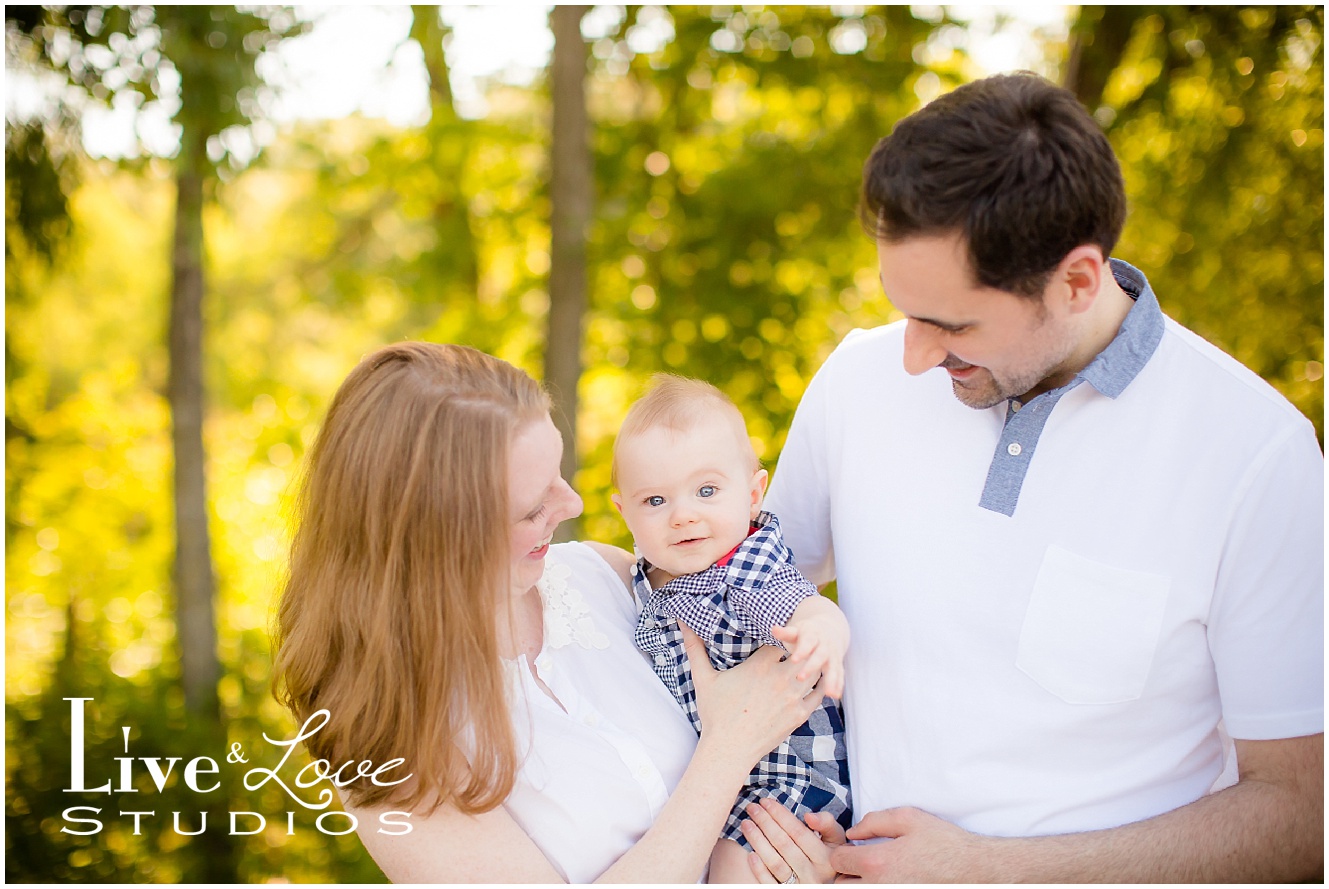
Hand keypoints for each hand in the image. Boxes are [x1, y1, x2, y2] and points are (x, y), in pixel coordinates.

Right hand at [680, 623, 823, 768]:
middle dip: (802, 647)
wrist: (729, 749)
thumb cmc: (715, 714)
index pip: (782, 638)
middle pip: (803, 651)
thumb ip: (695, 648)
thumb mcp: (704, 679)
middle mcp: (780, 678)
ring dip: (813, 664)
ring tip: (812, 659)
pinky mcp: (800, 715)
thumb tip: (682, 623)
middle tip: (801, 644)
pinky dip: (819, 686)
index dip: (784, 633)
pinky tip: (817, 681)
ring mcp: (793, 697)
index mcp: (760, 666)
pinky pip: (818, 694)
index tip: (782, 632)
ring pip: (814, 671)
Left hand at [742, 797, 845, 883]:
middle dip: (765, 822)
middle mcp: (814, 874)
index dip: (781, 815)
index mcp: (826, 858)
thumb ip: (827, 824)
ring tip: (746, 824)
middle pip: (784, 845)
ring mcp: (800, 886)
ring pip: (775, 863)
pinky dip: (759, 869)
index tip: (766, 801)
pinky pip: (770, 883)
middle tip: (752, 808)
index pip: (799, 832)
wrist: (828, 884)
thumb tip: (809, 816)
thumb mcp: (836, 840)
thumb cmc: (829, 856)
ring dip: (758, 841)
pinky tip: (750, 853)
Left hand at [771, 598, 847, 698]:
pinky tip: (835, 695)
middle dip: (812, 667)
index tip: (794, 659)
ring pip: (833, 667)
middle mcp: (825, 645)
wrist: (830, 630)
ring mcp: (833, 655)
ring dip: (831, 680)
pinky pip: (839, 675)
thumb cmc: (807, 633)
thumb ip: (785, 633)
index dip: (801, 651)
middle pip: (820, 655)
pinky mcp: (838, 665)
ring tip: (828, 693)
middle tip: (800, 678)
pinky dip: (838, 684)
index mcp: (813, 635)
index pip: (807, 642)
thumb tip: (774, 629)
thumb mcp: (796, 631)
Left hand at [830, 807, 997, 882]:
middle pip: (840, 886)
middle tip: (859, 867)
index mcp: (877, 863)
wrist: (973, 869)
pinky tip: (888, 881)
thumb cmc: (943, 842)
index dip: (843, 853)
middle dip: (845, 875)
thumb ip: (874, 821)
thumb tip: (853, 832)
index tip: (855, 851)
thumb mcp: (908, 818)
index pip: (837, 861)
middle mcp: (880, 887)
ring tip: (874, 876)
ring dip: (859, 885)